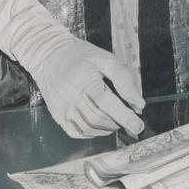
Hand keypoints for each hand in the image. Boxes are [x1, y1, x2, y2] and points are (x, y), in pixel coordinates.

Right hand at [27, 35, 144, 139]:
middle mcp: (72, 98)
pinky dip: (92, 133)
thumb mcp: (106, 60)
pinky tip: (100, 124)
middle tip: (127, 118)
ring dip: (107, 129)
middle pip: (99, 119)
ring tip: (115, 120)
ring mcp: (62, 109)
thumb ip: (124, 80)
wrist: (49, 56)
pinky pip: (77, 132)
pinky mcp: (57, 116)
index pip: (108, 104)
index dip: (125, 117)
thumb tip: (138, 103)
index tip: (139, 126)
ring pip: (89, 128)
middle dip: (118, 122)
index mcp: (86, 81)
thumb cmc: (81, 56)